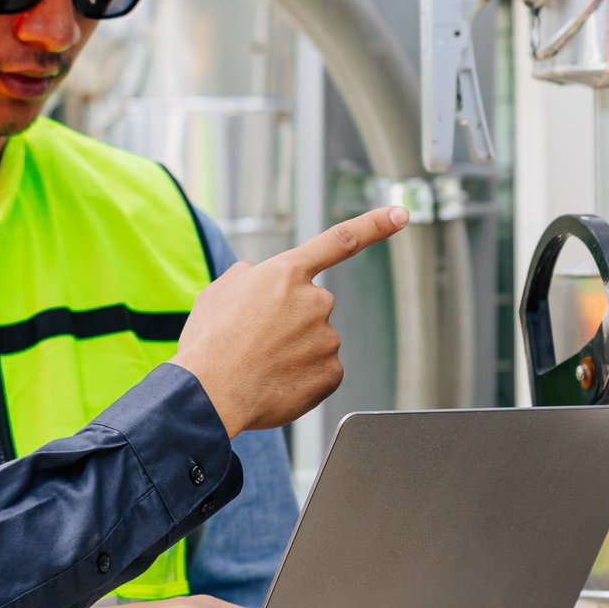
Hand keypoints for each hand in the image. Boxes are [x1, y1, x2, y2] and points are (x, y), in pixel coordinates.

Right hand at [173, 206, 407, 434]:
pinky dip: (301, 377)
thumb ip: (251, 276)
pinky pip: (321, 370)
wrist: (209, 394)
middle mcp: (314, 301)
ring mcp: (327, 338)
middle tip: (256, 340)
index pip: (339, 241)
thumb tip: (262, 278)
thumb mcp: (218, 291)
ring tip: (259, 363)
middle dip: (290, 321)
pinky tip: (275, 381)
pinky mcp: (331, 372)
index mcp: (285, 273)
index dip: (374, 225)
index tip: (400, 214)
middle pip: (313, 306)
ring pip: (316, 341)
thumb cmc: (208, 344)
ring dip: (293, 351)